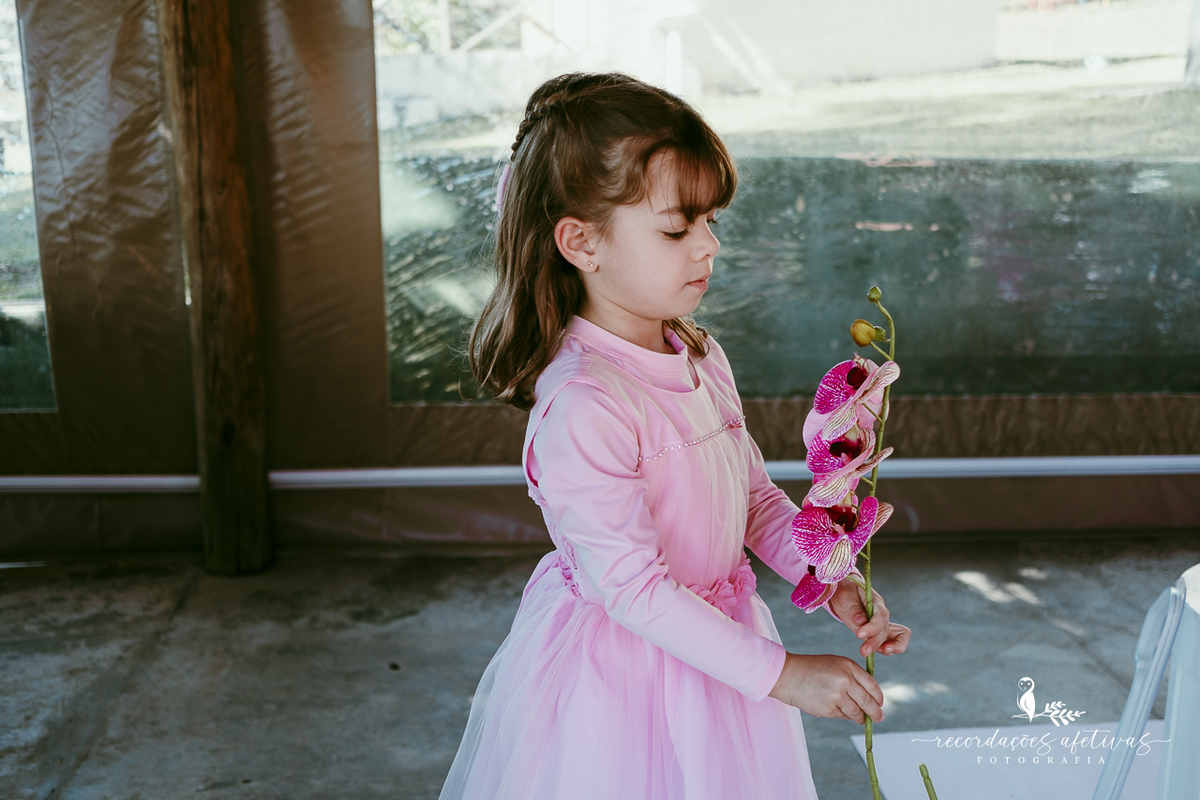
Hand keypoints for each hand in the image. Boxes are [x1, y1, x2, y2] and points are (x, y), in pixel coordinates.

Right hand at [768, 652, 884, 723]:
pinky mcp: (828, 709)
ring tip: (861, 719)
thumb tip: (869, 698)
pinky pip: (842, 716)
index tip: (880, 704)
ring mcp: (837, 695)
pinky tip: (837, 710)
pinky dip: (843, 715)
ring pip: (856, 712)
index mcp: (848, 666)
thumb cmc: (812, 669)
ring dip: (860, 717)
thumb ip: (852, 677)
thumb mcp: (835, 664)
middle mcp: (845, 680)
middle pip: (868, 701)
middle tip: (879, 718)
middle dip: (875, 713)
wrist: (787, 675)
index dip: (878, 697)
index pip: (872, 685)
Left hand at [827, 579, 910, 658]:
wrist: (844, 594)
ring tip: (867, 653)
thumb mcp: (846, 595)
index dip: (873, 627)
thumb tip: (861, 621)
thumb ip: (854, 608)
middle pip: (886, 631)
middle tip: (863, 651)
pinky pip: (888, 644)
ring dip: (883, 649)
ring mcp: (882, 625)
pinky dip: (883, 650)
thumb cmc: (846, 591)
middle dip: (875, 642)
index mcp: (876, 602)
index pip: (881, 616)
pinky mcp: (877, 634)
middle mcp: (882, 615)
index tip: (859, 634)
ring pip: (895, 640)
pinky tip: (871, 652)